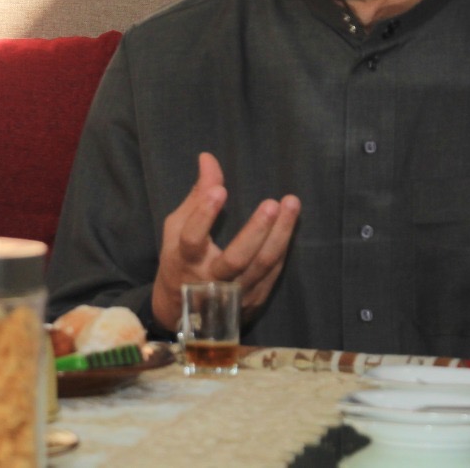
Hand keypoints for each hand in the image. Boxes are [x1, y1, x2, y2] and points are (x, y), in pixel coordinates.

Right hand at [151, 152, 301, 330]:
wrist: (183, 311)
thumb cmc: (179, 259)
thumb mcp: (177, 228)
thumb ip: (196, 196)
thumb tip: (208, 158)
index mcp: (185, 260)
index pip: (192, 238)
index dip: (204, 215)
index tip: (219, 190)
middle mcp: (210, 279)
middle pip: (236, 258)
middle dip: (256, 231)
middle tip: (272, 204)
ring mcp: (235, 293)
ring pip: (262, 265)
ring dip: (280, 235)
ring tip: (292, 205)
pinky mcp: (254, 299)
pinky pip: (273, 271)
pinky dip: (282, 246)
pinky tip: (290, 224)